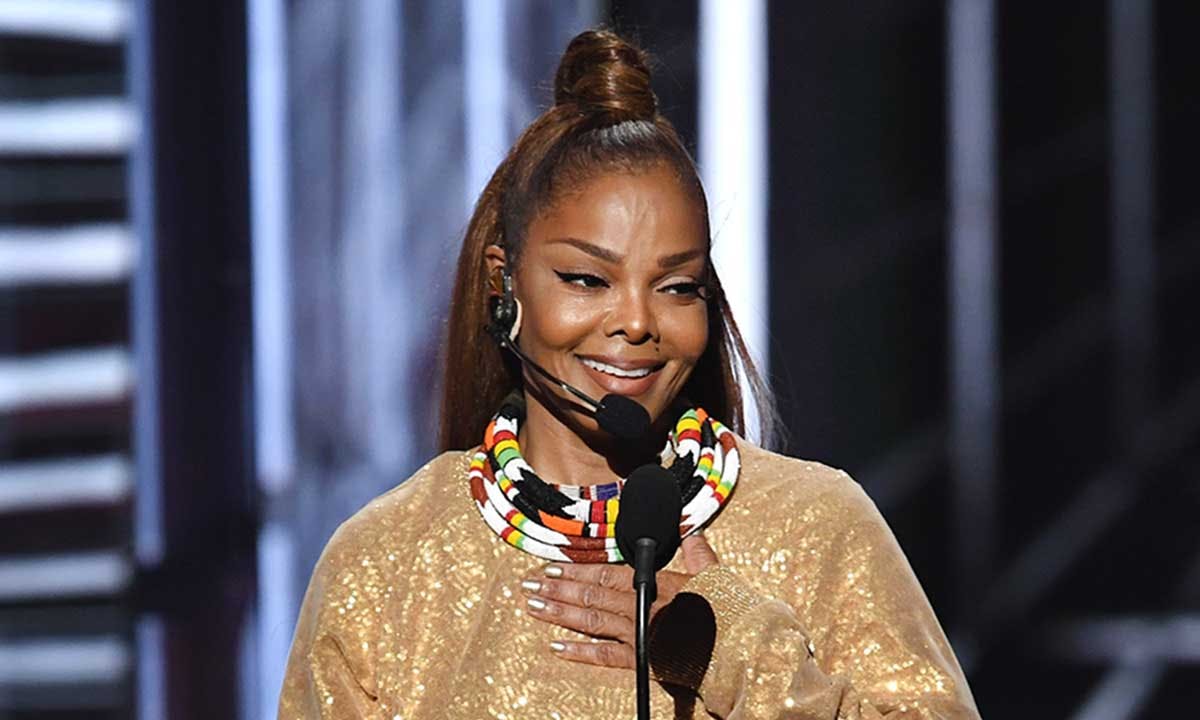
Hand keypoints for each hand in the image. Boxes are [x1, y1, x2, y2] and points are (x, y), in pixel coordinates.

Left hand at [520, 533, 718, 668]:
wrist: (739, 647)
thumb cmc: (728, 610)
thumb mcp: (714, 574)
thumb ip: (698, 551)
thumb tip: (692, 531)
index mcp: (655, 583)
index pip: (607, 573)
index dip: (577, 569)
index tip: (551, 566)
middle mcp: (641, 606)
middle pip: (591, 594)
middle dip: (557, 588)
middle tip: (528, 584)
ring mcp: (639, 634)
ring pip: (591, 620)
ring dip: (559, 613)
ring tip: (533, 607)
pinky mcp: (643, 660)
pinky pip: (605, 656)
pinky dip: (580, 652)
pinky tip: (557, 647)